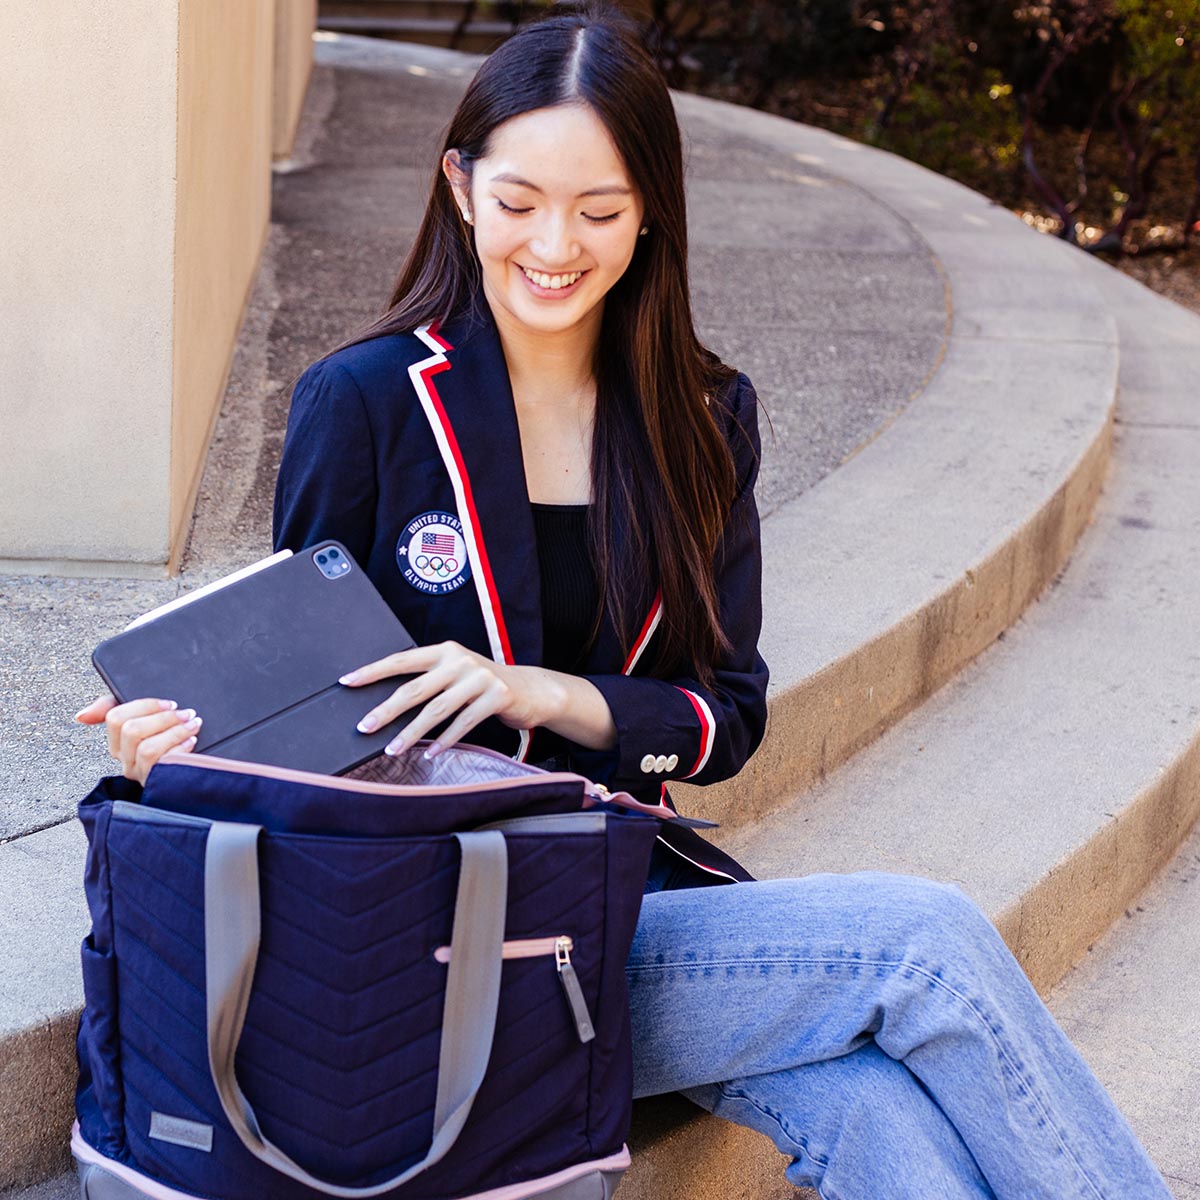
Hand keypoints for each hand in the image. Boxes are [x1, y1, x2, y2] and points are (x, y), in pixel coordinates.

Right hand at [75, 694, 202, 783]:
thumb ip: (111, 708)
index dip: (145, 706)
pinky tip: (190, 741)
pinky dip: (180, 749)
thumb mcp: (142, 718)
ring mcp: (139, 773)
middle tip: (186, 713)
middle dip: (164, 718)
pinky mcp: (155, 783)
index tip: (169, 703)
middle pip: (132, 730)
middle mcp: (125, 759)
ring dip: (174, 732)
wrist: (191, 771)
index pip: (116, 718)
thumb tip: (81, 716)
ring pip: (147, 748)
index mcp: (117, 741)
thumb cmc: (164, 738)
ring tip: (193, 725)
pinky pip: (161, 764)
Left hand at [340, 641, 553, 758]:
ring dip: (412, 733)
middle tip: (364, 728)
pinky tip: (430, 754)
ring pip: (436, 710)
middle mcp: (460, 660)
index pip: (402, 660)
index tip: (348, 682)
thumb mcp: (457, 674)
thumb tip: (388, 705)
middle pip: (415, 689)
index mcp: (444, 651)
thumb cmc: (484, 686)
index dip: (373, 671)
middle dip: (386, 711)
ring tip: (392, 750)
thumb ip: (430, 681)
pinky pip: (463, 724)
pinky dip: (444, 741)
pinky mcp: (496, 697)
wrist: (532, 690)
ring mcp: (480, 678)